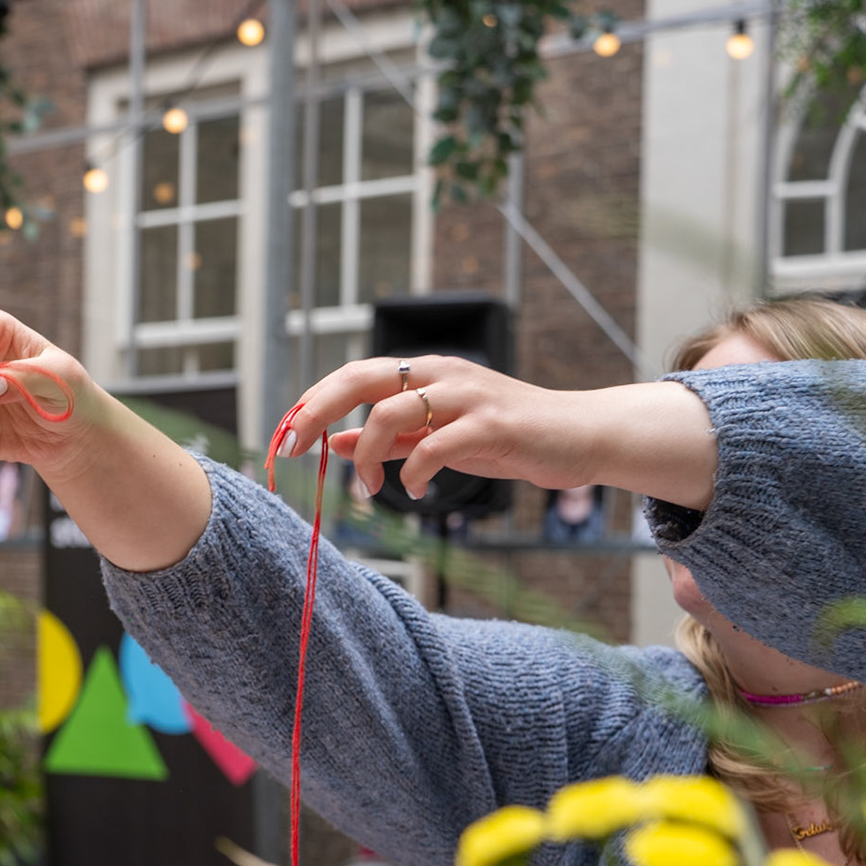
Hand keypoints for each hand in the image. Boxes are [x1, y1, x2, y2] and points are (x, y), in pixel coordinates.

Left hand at [276, 355, 714, 508]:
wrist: (579, 437)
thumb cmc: (504, 436)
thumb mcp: (434, 435)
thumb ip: (385, 439)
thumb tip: (329, 444)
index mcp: (423, 372)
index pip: (353, 375)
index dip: (313, 403)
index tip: (286, 439)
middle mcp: (441, 373)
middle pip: (361, 378)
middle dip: (318, 412)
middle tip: (297, 451)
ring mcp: (467, 395)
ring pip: (391, 412)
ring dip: (365, 455)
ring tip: (366, 489)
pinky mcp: (492, 423)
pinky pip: (435, 445)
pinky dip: (413, 472)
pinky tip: (416, 493)